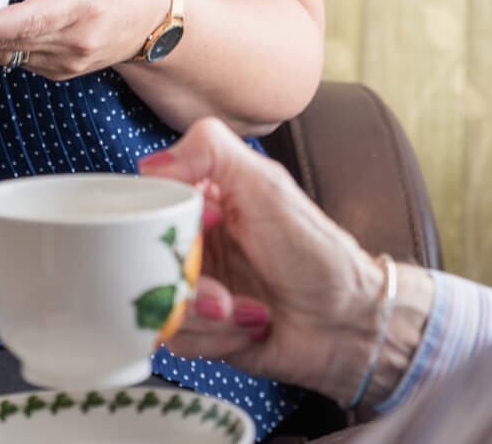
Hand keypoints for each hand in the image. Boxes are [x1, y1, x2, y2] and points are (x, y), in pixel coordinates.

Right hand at [138, 118, 386, 401]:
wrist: (348, 319)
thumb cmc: (314, 249)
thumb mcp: (266, 184)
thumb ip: (209, 150)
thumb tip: (150, 165)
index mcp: (200, 200)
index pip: (146, 202)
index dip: (162, 220)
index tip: (205, 224)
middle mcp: (191, 243)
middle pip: (143, 259)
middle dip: (186, 280)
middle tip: (222, 287)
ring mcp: (193, 289)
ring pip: (158, 302)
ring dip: (207, 314)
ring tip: (245, 308)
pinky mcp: (200, 332)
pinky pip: (178, 339)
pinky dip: (216, 337)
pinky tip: (251, 325)